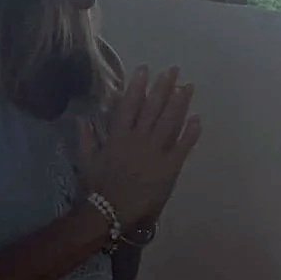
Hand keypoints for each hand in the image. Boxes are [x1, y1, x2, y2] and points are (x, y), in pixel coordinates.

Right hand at [80, 67, 201, 226]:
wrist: (110, 210)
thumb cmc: (97, 187)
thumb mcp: (86, 160)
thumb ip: (86, 138)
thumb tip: (83, 118)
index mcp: (118, 136)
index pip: (129, 105)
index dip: (138, 86)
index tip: (145, 69)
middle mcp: (138, 139)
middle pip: (153, 108)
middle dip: (164, 87)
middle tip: (174, 70)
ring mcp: (155, 152)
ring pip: (169, 122)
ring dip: (180, 103)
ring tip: (188, 86)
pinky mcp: (169, 167)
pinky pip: (182, 146)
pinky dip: (190, 132)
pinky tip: (197, 118)